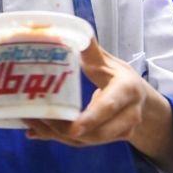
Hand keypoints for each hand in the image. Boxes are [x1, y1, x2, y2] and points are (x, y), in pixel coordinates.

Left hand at [24, 38, 158, 147]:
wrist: (142, 102)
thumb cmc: (119, 77)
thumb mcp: (108, 62)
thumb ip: (90, 49)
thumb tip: (70, 29)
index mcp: (128, 90)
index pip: (110, 106)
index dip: (92, 117)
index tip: (73, 126)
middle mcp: (128, 115)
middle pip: (95, 131)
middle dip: (64, 129)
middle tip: (34, 117)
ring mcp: (119, 132)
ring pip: (86, 140)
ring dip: (56, 135)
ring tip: (30, 122)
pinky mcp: (106, 141)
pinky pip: (81, 144)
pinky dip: (57, 138)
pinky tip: (36, 131)